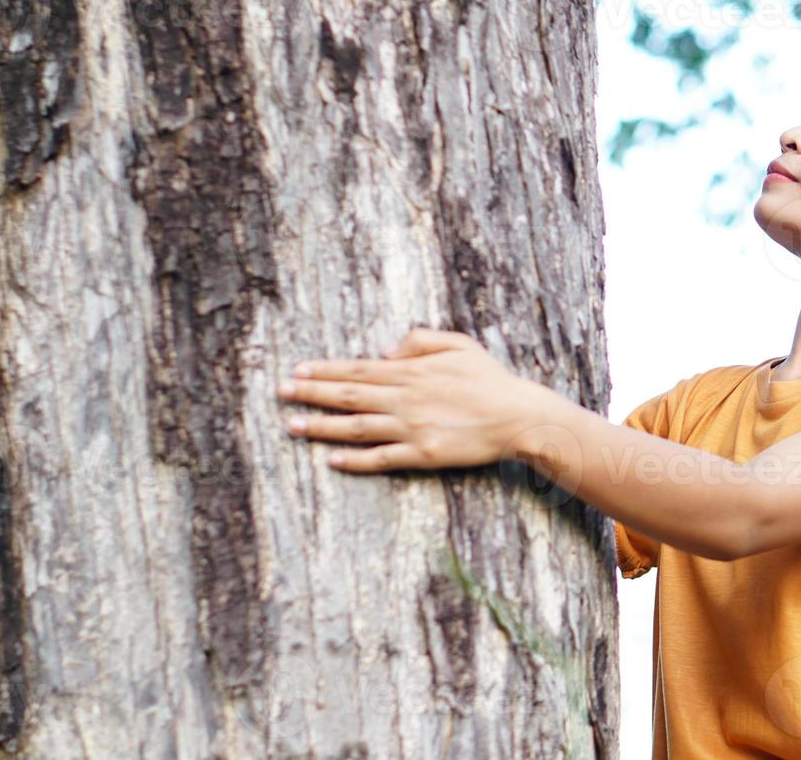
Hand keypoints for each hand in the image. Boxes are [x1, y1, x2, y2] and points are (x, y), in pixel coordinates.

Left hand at [276, 327, 545, 473]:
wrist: (518, 416)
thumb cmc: (491, 379)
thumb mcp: (460, 344)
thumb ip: (421, 340)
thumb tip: (384, 349)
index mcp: (413, 371)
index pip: (359, 369)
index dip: (325, 370)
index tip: (298, 369)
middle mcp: (406, 399)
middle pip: (349, 395)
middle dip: (312, 393)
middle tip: (281, 393)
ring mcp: (412, 428)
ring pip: (357, 427)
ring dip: (322, 427)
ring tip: (293, 426)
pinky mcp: (423, 454)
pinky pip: (381, 458)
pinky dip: (355, 460)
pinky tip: (332, 460)